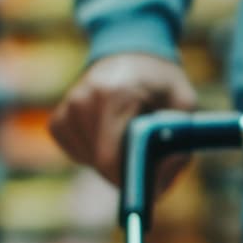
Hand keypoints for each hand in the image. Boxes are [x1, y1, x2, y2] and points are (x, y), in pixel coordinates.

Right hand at [48, 53, 197, 188]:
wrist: (131, 54)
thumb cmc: (161, 83)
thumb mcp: (184, 106)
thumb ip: (179, 146)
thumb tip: (157, 187)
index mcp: (115, 95)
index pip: (109, 159)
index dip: (130, 179)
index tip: (148, 179)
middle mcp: (83, 100)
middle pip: (100, 165)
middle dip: (125, 170)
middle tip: (145, 152)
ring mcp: (67, 110)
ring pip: (89, 162)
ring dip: (111, 160)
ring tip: (127, 135)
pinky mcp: (57, 121)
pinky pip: (77, 153)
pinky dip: (95, 153)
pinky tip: (109, 133)